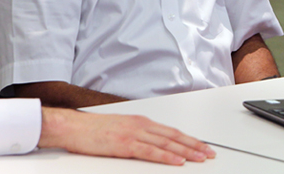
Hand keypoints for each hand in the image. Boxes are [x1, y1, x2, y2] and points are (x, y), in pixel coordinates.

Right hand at [38, 107, 215, 164]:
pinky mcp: (125, 144)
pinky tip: (177, 162)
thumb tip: (155, 145)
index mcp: (141, 122)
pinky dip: (166, 157)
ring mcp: (134, 134)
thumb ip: (139, 135)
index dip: (190, 139)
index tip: (203, 146)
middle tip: (210, 153)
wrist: (74, 127)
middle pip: (174, 136)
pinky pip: (150, 152)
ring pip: (166, 144)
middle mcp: (141, 125)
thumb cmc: (94, 130)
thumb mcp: (122, 129)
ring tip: (200, 158)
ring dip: (186, 151)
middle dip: (194, 145)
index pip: (172, 131)